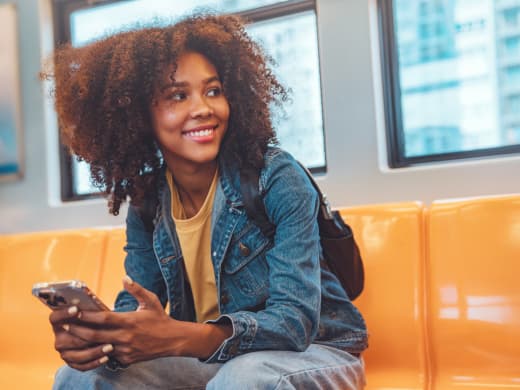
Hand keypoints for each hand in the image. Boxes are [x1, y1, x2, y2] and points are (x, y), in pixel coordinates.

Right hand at [49, 305, 112, 370]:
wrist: (94, 333)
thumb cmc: (94, 320)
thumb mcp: (91, 313)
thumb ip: (89, 310)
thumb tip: (94, 303)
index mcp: (59, 322)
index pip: (55, 318)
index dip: (63, 313)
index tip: (76, 309)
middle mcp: (58, 338)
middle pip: (69, 339)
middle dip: (87, 337)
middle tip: (102, 333)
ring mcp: (64, 352)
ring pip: (77, 355)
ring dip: (95, 352)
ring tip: (110, 347)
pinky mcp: (72, 363)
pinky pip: (82, 366)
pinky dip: (95, 362)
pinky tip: (107, 357)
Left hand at [61, 276, 232, 367]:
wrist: (173, 340)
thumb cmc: (160, 318)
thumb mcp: (151, 301)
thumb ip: (136, 289)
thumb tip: (125, 278)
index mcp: (129, 321)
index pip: (103, 319)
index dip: (87, 315)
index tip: (74, 311)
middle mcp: (125, 337)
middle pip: (95, 336)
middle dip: (78, 330)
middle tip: (65, 324)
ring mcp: (125, 350)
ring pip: (98, 347)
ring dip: (84, 342)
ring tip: (72, 335)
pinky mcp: (126, 359)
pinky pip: (108, 355)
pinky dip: (98, 350)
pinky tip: (89, 345)